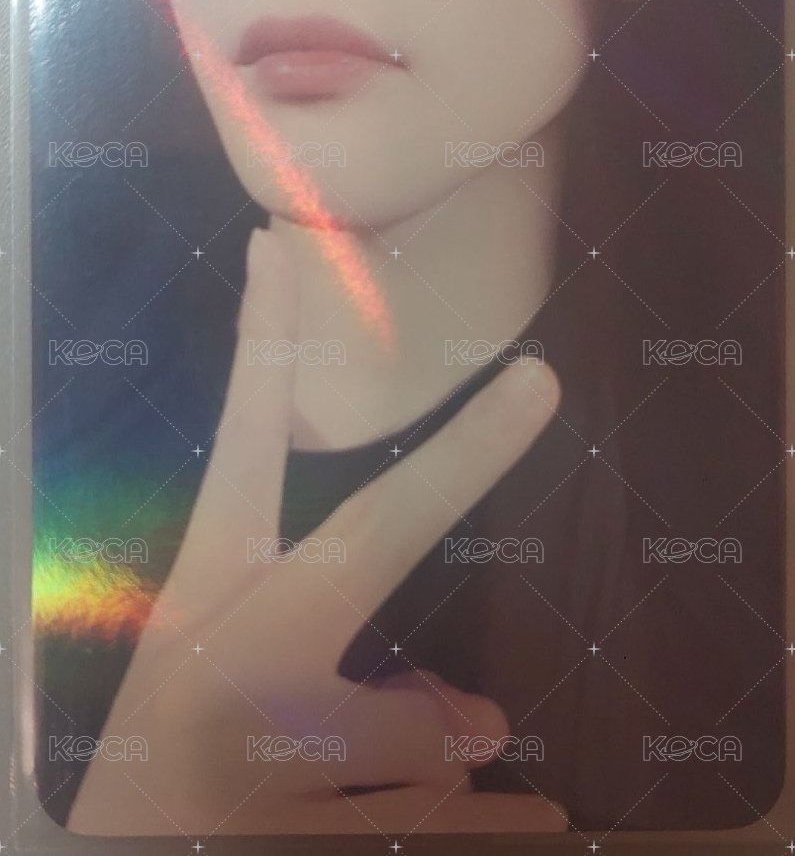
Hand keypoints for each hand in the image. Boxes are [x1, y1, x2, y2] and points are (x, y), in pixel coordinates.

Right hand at [69, 229, 564, 835]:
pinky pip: (439, 824)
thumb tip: (488, 721)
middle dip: (464, 456)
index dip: (259, 342)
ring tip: (478, 781)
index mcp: (203, 603)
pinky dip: (494, 826)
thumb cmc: (164, 778)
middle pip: (370, 539)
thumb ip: (370, 695)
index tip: (282, 247)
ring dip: (449, 754)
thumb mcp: (233, 705)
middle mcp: (230, 658)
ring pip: (423, 732)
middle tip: (541, 380)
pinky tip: (538, 822)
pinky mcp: (295, 836)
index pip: (239, 447)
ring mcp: (260, 749)